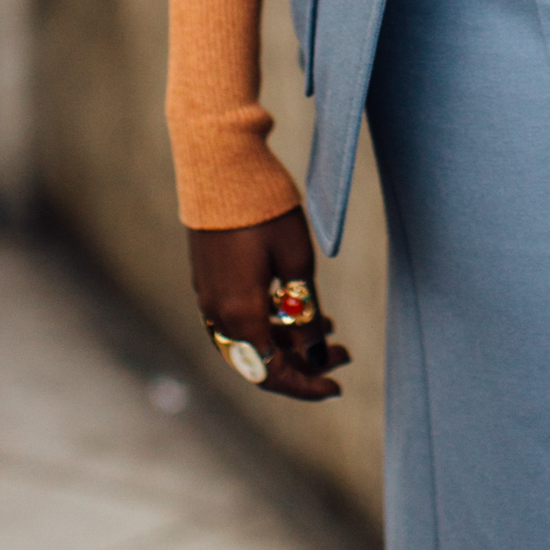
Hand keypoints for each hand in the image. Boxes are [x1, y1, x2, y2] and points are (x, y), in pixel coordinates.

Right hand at [188, 204, 349, 399]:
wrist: (220, 164)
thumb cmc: (264, 209)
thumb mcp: (297, 261)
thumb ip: (307, 314)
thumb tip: (316, 353)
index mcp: (240, 315)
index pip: (272, 373)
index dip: (305, 385)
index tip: (336, 385)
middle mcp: (217, 314)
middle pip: (260, 360)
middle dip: (302, 363)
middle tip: (341, 353)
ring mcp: (208, 296)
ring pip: (249, 339)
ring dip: (287, 341)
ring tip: (327, 328)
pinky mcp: (208, 279)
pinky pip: (237, 318)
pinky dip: (268, 323)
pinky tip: (294, 305)